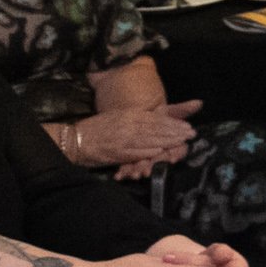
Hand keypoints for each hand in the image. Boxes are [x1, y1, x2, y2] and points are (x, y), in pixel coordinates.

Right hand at [66, 97, 201, 173]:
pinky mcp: (117, 152)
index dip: (172, 123)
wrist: (74, 140)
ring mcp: (123, 138)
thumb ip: (135, 117)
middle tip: (191, 134)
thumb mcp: (117, 117)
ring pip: (150, 139)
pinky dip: (149, 151)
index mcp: (128, 114)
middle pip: (157, 128)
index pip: (156, 118)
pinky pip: (136, 151)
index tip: (186, 125)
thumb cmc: (95, 129)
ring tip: (182, 142)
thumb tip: (152, 117)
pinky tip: (161, 151)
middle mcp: (128, 124)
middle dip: (176, 132)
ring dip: (168, 141)